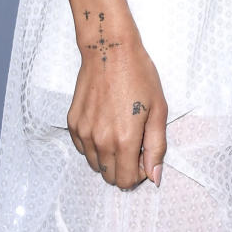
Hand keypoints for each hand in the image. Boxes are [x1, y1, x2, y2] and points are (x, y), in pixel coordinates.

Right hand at [67, 31, 167, 189]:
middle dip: (124, 167)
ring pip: (95, 164)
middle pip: (109, 177)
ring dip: (108, 157)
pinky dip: (94, 145)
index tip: (144, 156)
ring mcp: (83, 133)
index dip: (138, 174)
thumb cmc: (138, 75)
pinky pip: (83, 148)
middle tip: (134, 143)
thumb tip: (154, 176)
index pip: (126, 181)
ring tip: (120, 130)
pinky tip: (105, 124)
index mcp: (124, 140)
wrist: (110, 50)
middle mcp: (99, 141)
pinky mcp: (73, 123)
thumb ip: (156, 147)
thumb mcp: (159, 110)